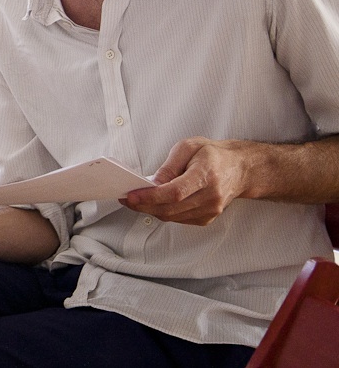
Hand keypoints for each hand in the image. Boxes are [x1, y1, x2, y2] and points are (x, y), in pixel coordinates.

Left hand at [121, 136, 246, 225]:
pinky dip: (163, 212)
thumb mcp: (188, 148)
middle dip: (144, 206)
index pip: (175, 192)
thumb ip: (169, 166)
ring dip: (151, 210)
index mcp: (207, 175)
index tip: (131, 196)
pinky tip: (153, 204)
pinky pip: (179, 219)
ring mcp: (211, 210)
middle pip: (171, 208)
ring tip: (135, 200)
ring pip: (173, 216)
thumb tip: (151, 183)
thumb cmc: (213, 155)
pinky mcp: (207, 218)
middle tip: (126, 198)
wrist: (240, 169)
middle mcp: (211, 196)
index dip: (151, 197)